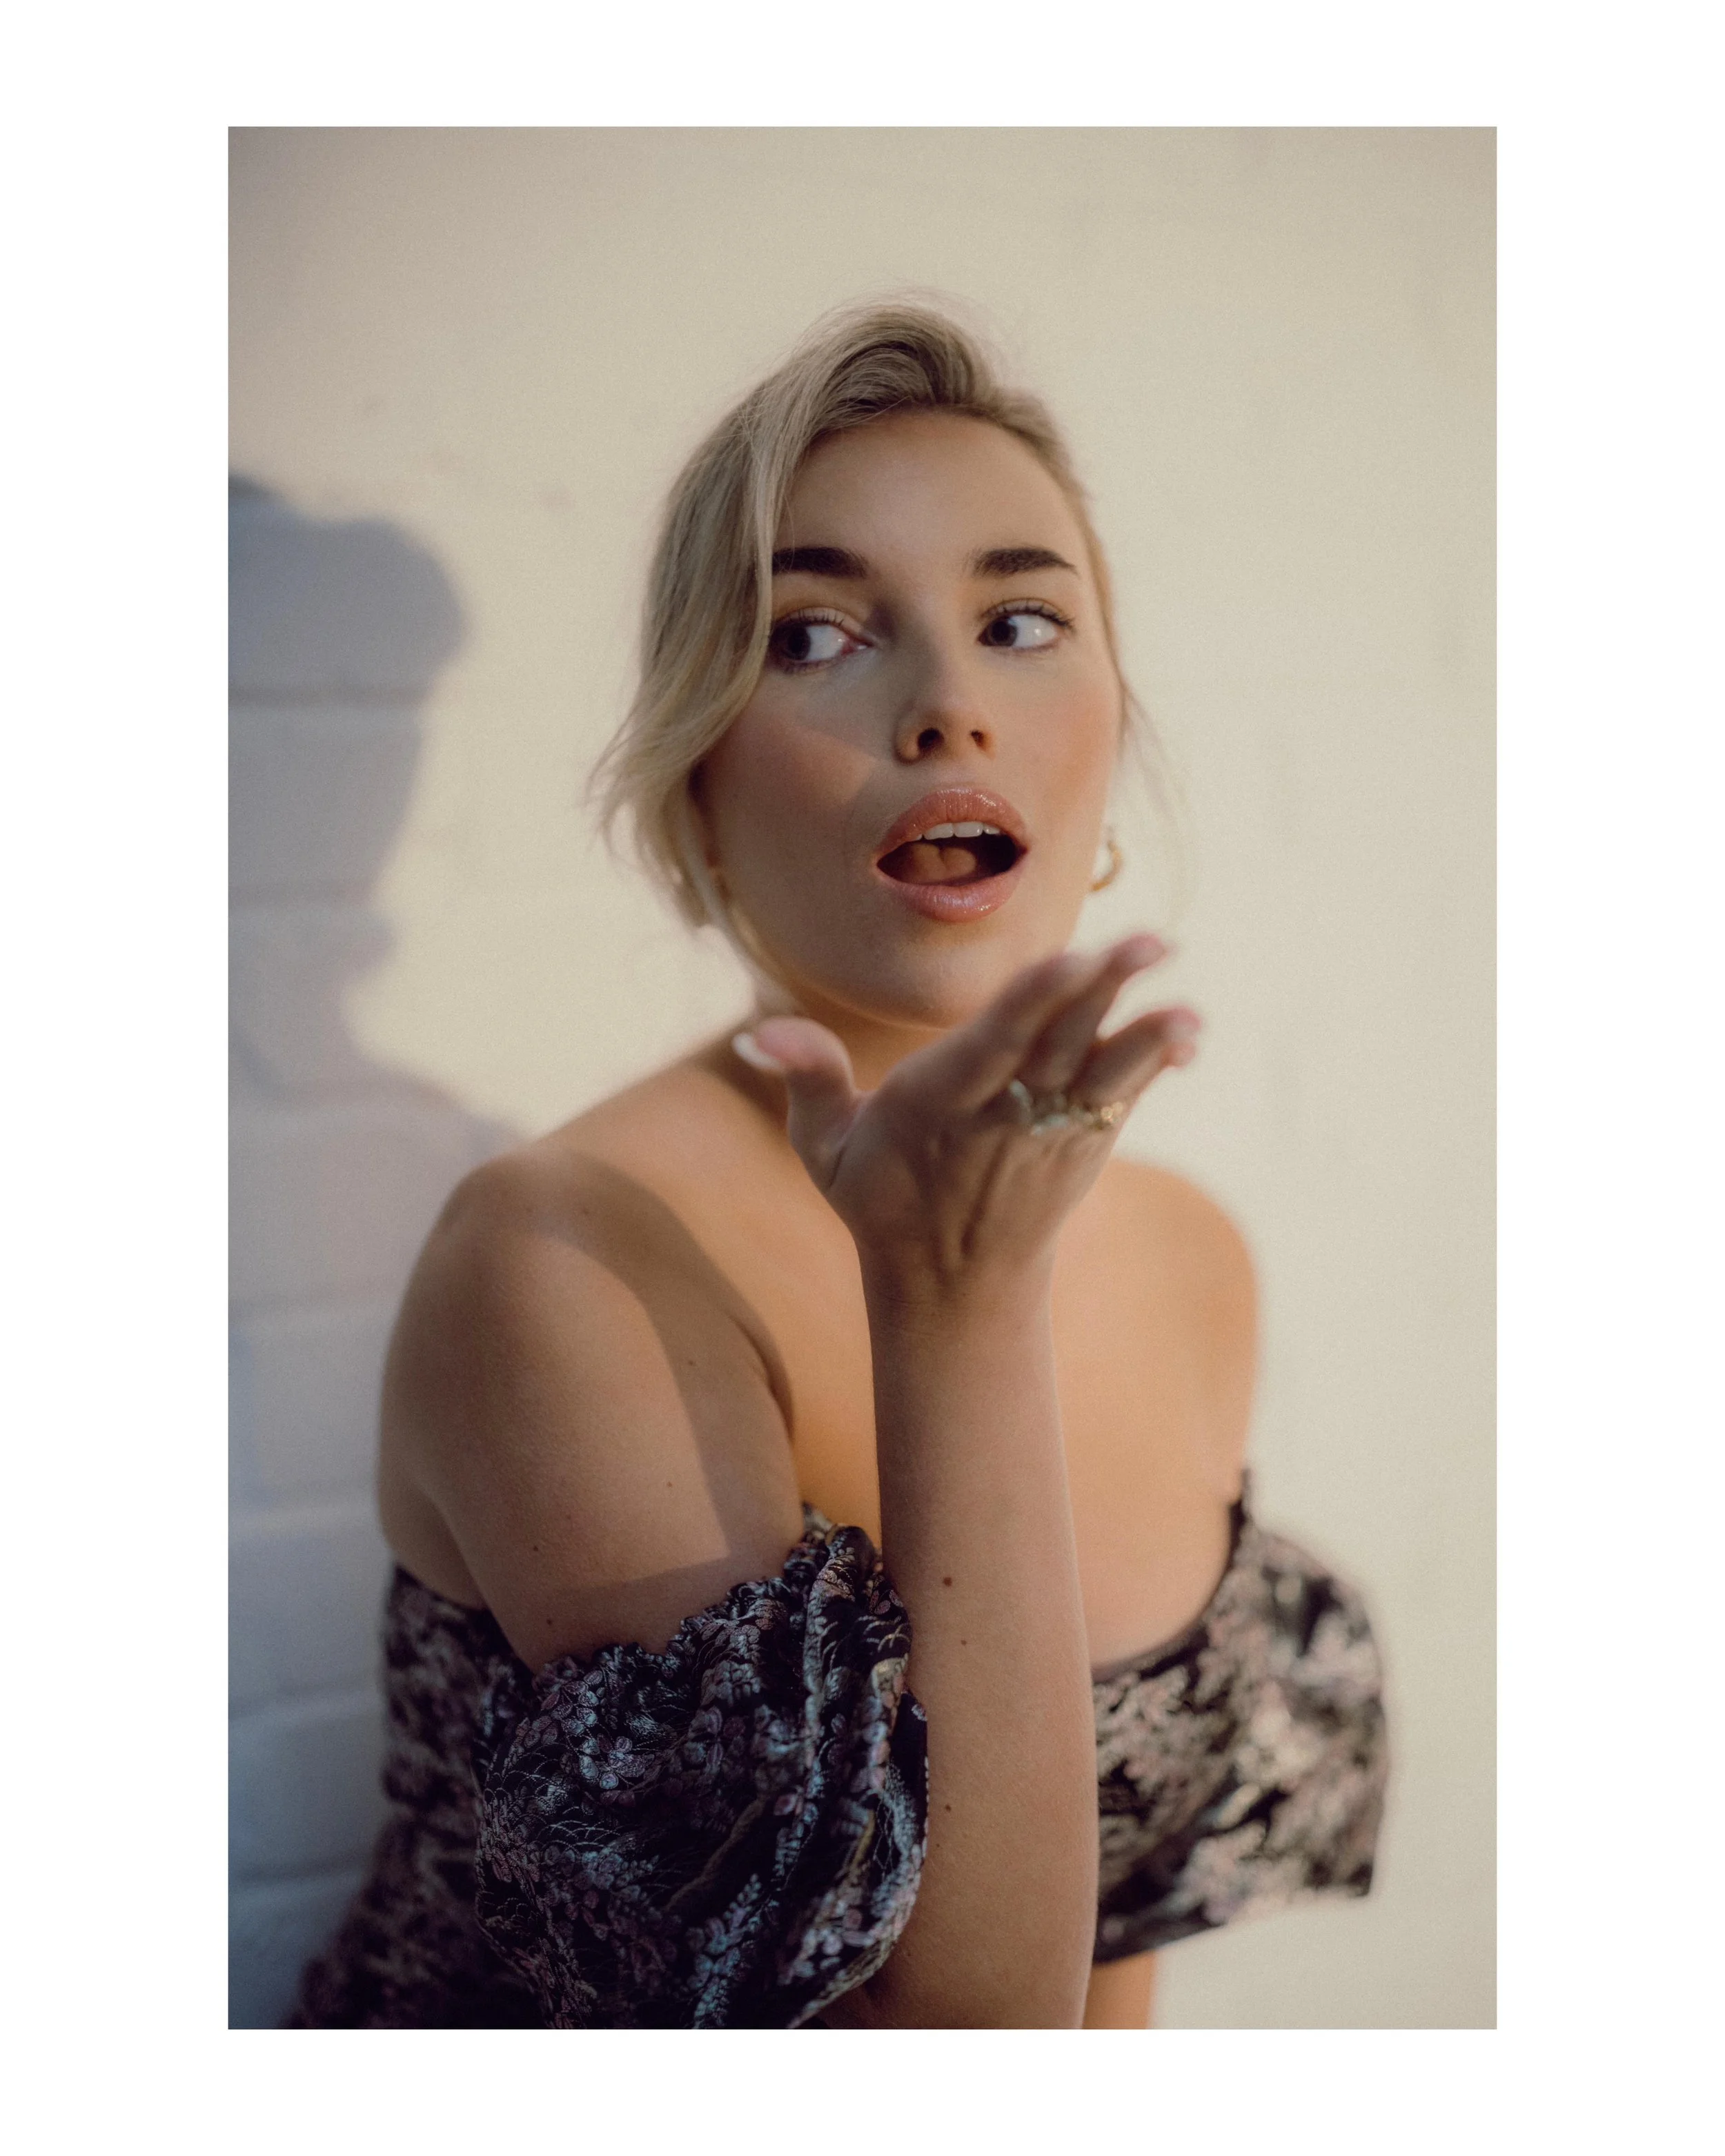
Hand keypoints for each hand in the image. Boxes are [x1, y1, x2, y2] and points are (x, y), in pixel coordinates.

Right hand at [738, 935, 1198, 1303]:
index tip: (1074, 959)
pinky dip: (1153, 1066)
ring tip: (1190, 1004)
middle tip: (1153, 941)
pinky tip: (1187, 1032)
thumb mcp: (825, 1148)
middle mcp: (1000, 1120)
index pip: (994, 1046)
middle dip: (1104, 994)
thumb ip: (806, 1077)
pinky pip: (1122, 1099)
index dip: (1035, 1002)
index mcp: (938, 1107)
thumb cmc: (880, 1198)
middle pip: (1057, 1047)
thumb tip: (760, 1032)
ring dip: (1147, 1036)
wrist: (952, 1290)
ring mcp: (1048, 1136)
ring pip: (1102, 1076)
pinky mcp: (1082, 1148)